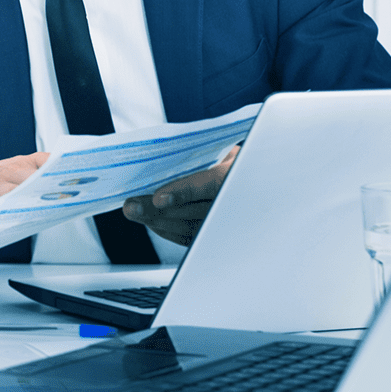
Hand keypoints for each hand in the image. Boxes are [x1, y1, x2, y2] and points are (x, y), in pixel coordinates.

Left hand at [122, 144, 239, 244]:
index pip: (211, 184)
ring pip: (189, 228)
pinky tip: (150, 221)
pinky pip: (189, 238)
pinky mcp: (216, 236)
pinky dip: (166, 230)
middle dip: (157, 211)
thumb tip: (164, 157)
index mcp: (238, 175)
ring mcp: (228, 223)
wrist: (258, 184)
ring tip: (134, 212)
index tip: (158, 198)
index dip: (183, 192)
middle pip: (193, 211)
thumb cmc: (239, 164)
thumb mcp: (226, 153)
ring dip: (157, 222)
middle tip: (132, 206)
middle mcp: (236, 202)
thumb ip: (201, 157)